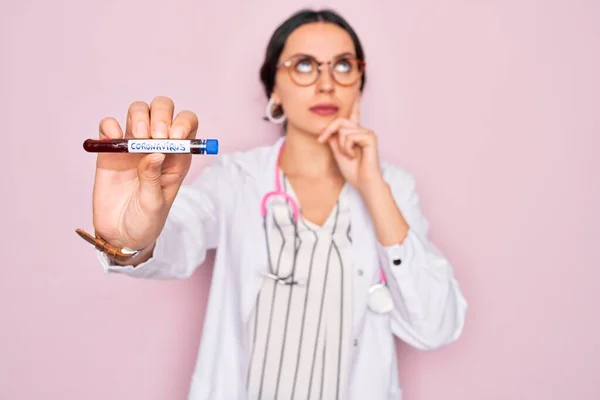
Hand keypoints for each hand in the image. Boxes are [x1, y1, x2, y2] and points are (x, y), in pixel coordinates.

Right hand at [92, 96, 197, 249]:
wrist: (119, 235)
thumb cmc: (145, 222)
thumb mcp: (154, 204)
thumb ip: (153, 179)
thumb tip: (155, 153)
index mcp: (177, 157)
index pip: (187, 124)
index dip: (183, 123)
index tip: (173, 137)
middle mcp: (157, 146)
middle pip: (163, 109)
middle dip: (160, 115)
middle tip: (154, 137)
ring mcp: (133, 145)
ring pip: (138, 110)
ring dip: (139, 117)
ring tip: (136, 143)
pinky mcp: (110, 151)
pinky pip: (109, 125)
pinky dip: (109, 126)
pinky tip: (112, 141)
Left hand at [317, 97, 383, 191]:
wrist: (363, 182)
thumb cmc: (353, 171)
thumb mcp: (338, 152)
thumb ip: (334, 139)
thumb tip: (330, 127)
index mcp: (354, 133)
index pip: (353, 113)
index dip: (354, 101)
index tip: (356, 85)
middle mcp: (361, 130)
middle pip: (340, 121)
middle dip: (327, 130)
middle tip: (321, 140)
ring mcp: (367, 133)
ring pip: (343, 130)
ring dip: (341, 146)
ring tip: (349, 156)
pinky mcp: (370, 137)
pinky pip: (349, 136)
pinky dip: (347, 148)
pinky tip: (354, 156)